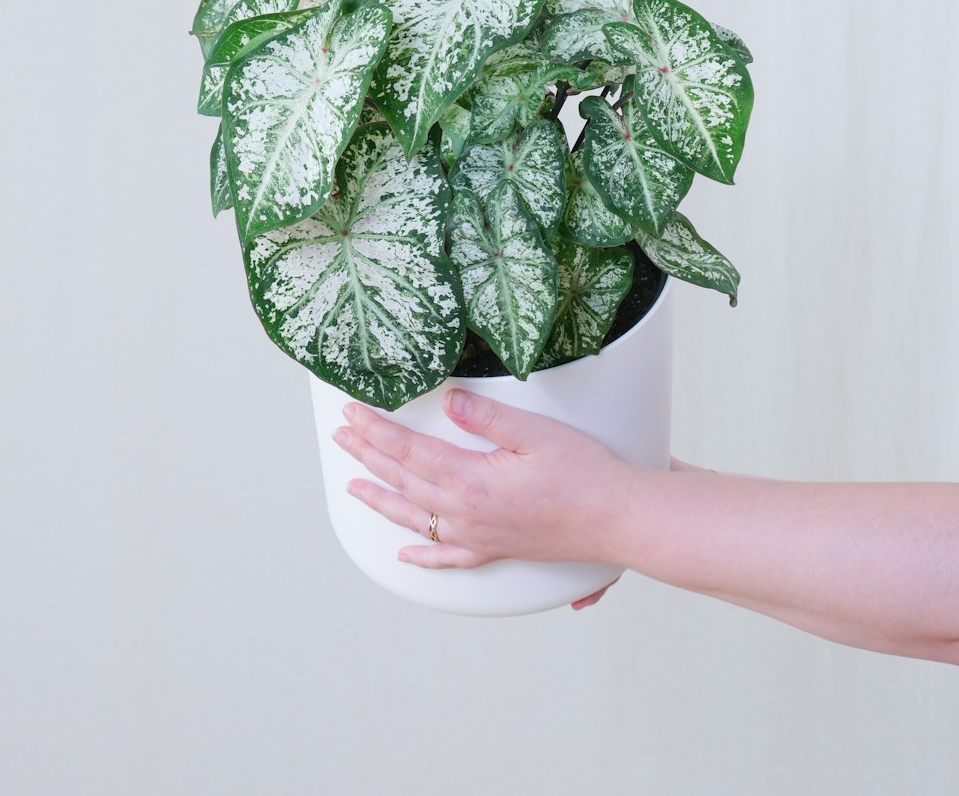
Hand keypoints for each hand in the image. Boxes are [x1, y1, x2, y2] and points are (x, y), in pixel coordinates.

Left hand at [332, 387, 633, 570]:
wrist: (617, 519)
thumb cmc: (583, 473)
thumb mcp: (535, 433)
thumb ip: (487, 417)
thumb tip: (448, 401)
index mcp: (470, 480)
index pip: (409, 451)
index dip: (377, 430)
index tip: (352, 412)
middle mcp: (466, 514)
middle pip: (403, 482)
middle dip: (369, 456)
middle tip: (341, 436)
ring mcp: (478, 536)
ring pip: (415, 518)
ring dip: (381, 499)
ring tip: (353, 486)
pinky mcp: (496, 549)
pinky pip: (449, 558)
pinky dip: (423, 556)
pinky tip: (405, 554)